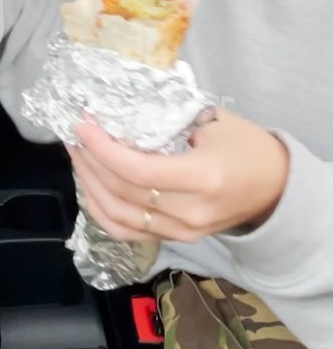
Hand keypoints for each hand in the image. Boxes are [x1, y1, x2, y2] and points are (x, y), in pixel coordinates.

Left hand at [68, 110, 288, 242]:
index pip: (139, 172)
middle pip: (123, 194)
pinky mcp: (176, 240)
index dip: (103, 149)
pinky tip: (90, 186)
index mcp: (203, 179)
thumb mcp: (215, 122)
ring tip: (77, 155)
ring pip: (119, 217)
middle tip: (73, 134)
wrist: (276, 189)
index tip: (82, 124)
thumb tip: (121, 108)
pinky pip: (127, 232)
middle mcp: (189, 213)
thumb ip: (170, 118)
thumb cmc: (248, 148)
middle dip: (89, 162)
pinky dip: (101, 210)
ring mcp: (182, 232)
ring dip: (89, 185)